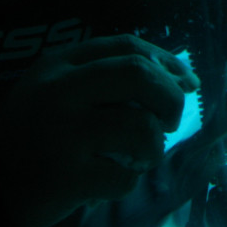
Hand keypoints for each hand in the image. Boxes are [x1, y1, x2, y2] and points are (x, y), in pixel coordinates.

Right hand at [0, 34, 198, 226]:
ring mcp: (59, 133)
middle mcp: (57, 91)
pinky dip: (128, 180)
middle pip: (138, 74)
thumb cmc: (38, 137)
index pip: (127, 46)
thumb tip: (184, 78)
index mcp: (58, 65)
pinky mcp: (63, 177)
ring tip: (142, 155)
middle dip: (170, 97)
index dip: (167, 62)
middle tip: (171, 120)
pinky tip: (110, 180)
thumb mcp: (61, 91)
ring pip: (140, 126)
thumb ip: (111, 76)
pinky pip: (124, 174)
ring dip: (155, 146)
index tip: (188, 82)